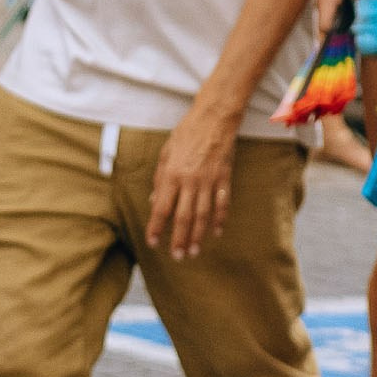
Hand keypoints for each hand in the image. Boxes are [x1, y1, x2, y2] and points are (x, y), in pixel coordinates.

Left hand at [145, 105, 240, 259]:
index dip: (156, 227)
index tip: (152, 242)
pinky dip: (219, 219)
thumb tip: (156, 201)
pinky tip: (216, 232)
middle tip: (177, 256)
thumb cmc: (185, 134)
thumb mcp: (165, 154)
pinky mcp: (224, 179)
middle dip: (178, 239)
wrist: (214, 120)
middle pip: (183, 217)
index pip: (161, 208)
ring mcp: (209, 181)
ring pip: (202, 215)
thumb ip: (160, 179)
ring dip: (197, 235)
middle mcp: (190, 181)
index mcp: (171, 175)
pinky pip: (222, 203)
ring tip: (193, 251)